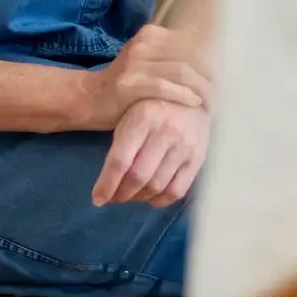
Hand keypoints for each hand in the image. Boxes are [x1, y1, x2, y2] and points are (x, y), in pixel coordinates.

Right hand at [83, 25, 210, 129]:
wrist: (90, 99)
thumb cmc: (125, 85)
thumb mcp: (147, 63)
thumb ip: (172, 59)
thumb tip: (209, 62)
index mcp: (151, 34)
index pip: (190, 44)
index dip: (210, 62)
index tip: (224, 77)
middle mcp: (145, 43)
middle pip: (189, 58)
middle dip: (209, 76)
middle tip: (222, 92)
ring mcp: (137, 62)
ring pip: (181, 72)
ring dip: (202, 88)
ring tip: (213, 101)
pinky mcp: (131, 83)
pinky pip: (165, 87)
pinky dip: (184, 95)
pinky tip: (195, 103)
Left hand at [92, 99, 209, 207]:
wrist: (194, 96)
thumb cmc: (154, 107)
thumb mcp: (132, 116)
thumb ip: (121, 145)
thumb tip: (108, 182)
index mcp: (142, 118)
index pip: (120, 160)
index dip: (106, 184)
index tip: (98, 198)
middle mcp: (165, 131)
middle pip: (138, 176)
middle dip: (121, 194)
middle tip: (115, 197)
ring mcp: (184, 146)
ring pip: (157, 186)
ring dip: (139, 198)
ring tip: (132, 195)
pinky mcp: (198, 158)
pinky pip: (177, 190)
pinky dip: (160, 200)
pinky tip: (152, 196)